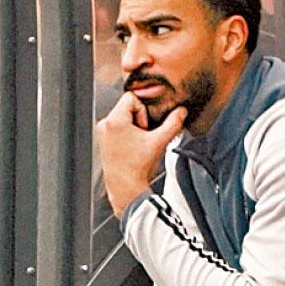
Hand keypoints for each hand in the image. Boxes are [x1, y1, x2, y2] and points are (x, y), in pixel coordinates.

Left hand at [96, 93, 185, 216]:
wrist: (126, 188)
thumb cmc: (138, 168)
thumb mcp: (159, 141)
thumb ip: (173, 123)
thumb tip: (181, 111)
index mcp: (115, 120)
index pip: (131, 97)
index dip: (143, 110)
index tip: (146, 127)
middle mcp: (105, 124)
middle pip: (127, 106)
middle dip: (140, 119)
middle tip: (143, 136)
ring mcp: (102, 133)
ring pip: (123, 117)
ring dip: (134, 126)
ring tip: (137, 143)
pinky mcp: (103, 140)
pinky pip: (117, 127)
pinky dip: (127, 133)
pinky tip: (132, 147)